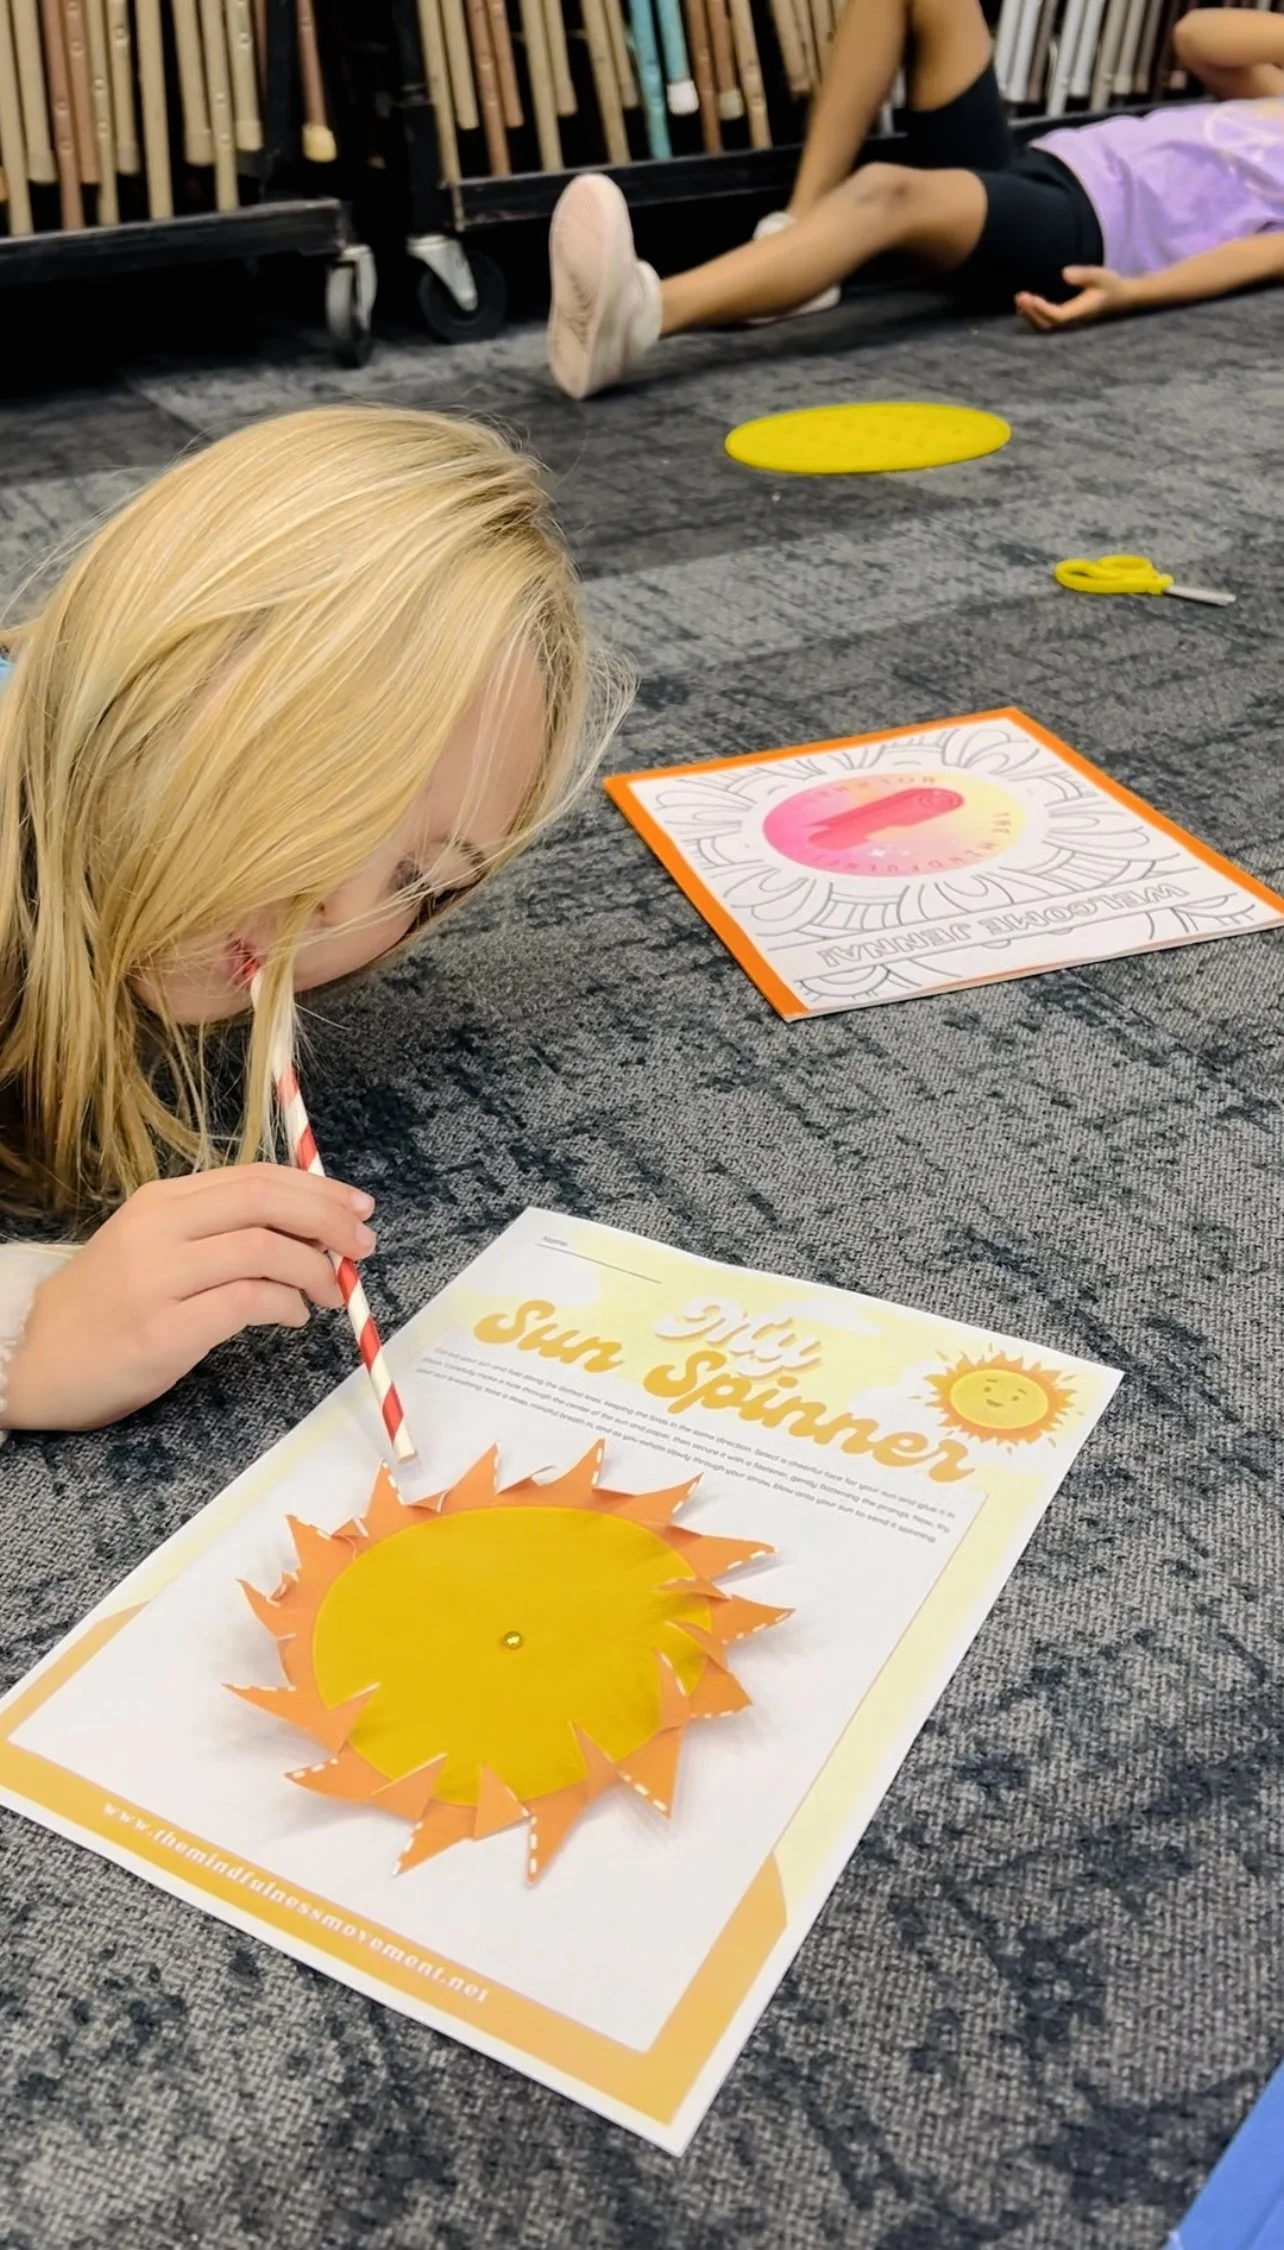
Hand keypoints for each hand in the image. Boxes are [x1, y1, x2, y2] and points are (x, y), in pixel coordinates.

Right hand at [3, 1166, 376, 1431]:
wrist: (35, 1359)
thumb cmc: (108, 1308)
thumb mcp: (158, 1250)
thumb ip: (221, 1233)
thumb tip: (311, 1231)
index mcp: (161, 1202)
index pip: (255, 1177)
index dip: (317, 1188)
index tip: (357, 1206)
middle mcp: (158, 1229)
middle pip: (264, 1202)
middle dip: (328, 1220)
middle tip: (362, 1246)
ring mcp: (157, 1279)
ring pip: (262, 1249)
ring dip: (314, 1269)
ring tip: (332, 1292)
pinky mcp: (162, 1331)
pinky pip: (246, 1303)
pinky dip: (286, 1306)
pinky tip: (295, 1317)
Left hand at [1016, 267, 1139, 330]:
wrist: (1119, 297)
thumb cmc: (1109, 284)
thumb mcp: (1100, 275)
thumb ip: (1083, 275)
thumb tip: (1063, 273)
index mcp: (1081, 311)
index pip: (1058, 316)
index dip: (1043, 309)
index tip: (1031, 297)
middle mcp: (1073, 322)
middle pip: (1047, 324)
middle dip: (1032, 312)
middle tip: (1020, 296)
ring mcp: (1068, 324)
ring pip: (1045, 326)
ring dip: (1030, 315)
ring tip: (1019, 299)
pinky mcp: (1065, 321)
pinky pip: (1046, 323)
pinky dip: (1033, 316)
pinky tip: (1024, 306)